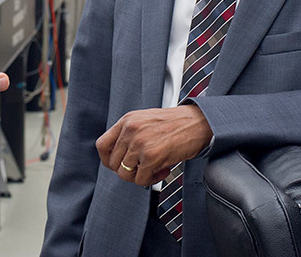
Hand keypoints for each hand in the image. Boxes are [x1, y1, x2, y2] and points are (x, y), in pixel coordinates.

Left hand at [96, 105, 212, 186]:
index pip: (102, 145)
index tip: (118, 165)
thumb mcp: (145, 120)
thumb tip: (118, 159)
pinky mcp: (151, 157)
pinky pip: (140, 180)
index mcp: (127, 120)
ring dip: (140, 176)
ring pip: (125, 174)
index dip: (107, 160)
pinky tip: (163, 171)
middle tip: (142, 169)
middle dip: (127, 171)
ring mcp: (139, 143)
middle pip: (113, 163)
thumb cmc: (176, 124)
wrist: (199, 122)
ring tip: (154, 169)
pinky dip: (151, 180)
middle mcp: (130, 130)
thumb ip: (130, 134)